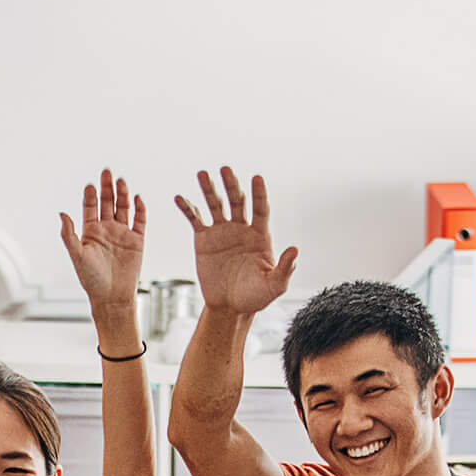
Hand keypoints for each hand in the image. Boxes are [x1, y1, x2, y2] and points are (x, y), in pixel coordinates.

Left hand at [60, 169, 146, 314]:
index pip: (90, 207)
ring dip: (122, 194)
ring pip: (123, 208)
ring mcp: (123, 234)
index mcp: (91, 232)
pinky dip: (140, 209)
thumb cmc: (91, 280)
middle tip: (106, 171)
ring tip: (121, 181)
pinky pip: (140, 221)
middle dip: (107, 187)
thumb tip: (61, 213)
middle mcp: (107, 230)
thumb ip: (69, 234)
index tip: (89, 185)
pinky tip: (137, 198)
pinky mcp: (137, 241)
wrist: (112, 297)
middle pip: (107, 203)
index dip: (90, 196)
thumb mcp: (77, 255)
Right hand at [175, 166, 298, 315]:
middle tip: (226, 169)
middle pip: (237, 201)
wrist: (229, 307)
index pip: (260, 209)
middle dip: (232, 185)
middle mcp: (241, 229)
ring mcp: (221, 232)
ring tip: (203, 174)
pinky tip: (180, 197)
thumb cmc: (255, 296)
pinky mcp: (204, 240)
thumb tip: (295, 249)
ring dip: (209, 189)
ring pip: (215, 205)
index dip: (259, 194)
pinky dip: (187, 208)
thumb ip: (285, 268)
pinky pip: (195, 220)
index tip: (257, 177)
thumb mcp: (274, 285)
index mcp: (259, 235)